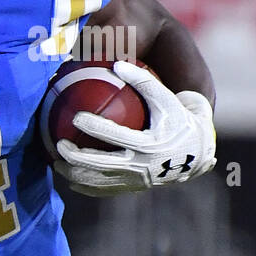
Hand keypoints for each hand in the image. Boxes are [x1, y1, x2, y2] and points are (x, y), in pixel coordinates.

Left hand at [54, 60, 215, 195]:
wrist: (198, 153)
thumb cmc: (178, 119)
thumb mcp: (166, 99)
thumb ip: (143, 82)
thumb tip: (115, 64)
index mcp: (150, 144)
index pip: (116, 136)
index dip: (94, 127)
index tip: (75, 117)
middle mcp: (142, 166)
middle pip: (100, 165)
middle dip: (75, 157)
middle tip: (58, 145)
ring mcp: (136, 181)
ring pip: (97, 182)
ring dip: (73, 174)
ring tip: (56, 162)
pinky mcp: (132, 189)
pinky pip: (103, 191)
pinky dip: (84, 186)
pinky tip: (69, 177)